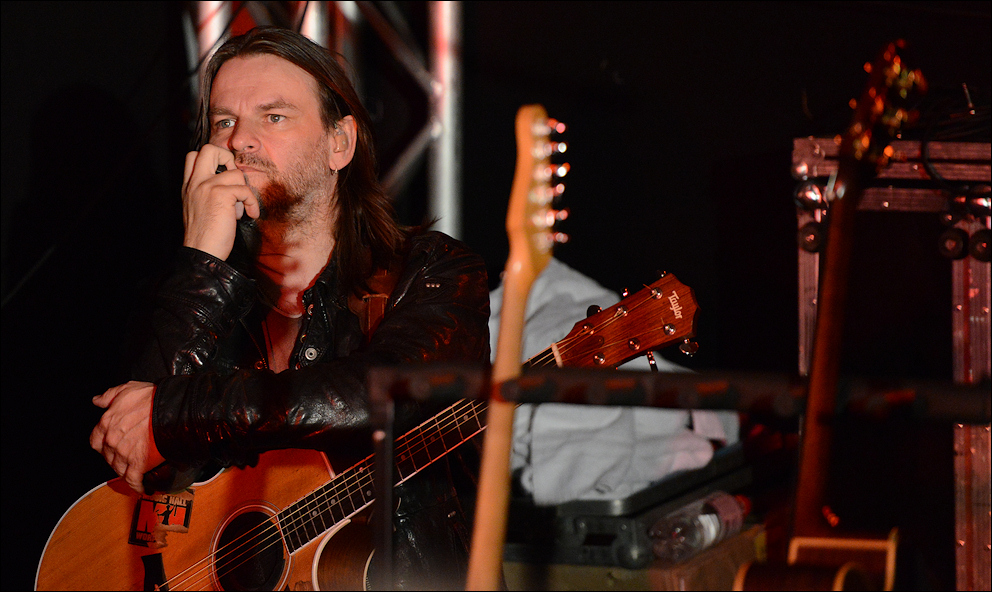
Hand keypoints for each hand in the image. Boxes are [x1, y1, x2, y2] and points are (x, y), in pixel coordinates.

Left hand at [90, 381, 165, 492]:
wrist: (171, 409)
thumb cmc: (152, 399)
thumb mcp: (126, 389)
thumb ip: (109, 396)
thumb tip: (98, 400)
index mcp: (107, 423)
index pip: (95, 441)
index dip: (102, 444)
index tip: (108, 444)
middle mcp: (112, 441)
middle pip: (107, 456)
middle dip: (115, 457)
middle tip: (125, 455)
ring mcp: (124, 454)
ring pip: (118, 469)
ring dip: (125, 470)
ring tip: (134, 470)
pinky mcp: (139, 464)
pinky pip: (133, 480)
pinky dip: (136, 485)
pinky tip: (141, 487)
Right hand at [181, 144, 260, 259]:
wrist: (202, 253)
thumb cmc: (205, 236)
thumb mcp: (199, 207)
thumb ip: (207, 191)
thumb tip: (230, 182)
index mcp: (189, 185)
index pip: (194, 156)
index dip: (213, 158)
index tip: (224, 174)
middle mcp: (195, 182)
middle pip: (209, 149)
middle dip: (227, 158)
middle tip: (234, 178)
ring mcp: (207, 186)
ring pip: (235, 173)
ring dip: (244, 191)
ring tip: (239, 209)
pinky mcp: (221, 195)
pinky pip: (245, 189)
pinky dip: (251, 203)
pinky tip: (249, 214)